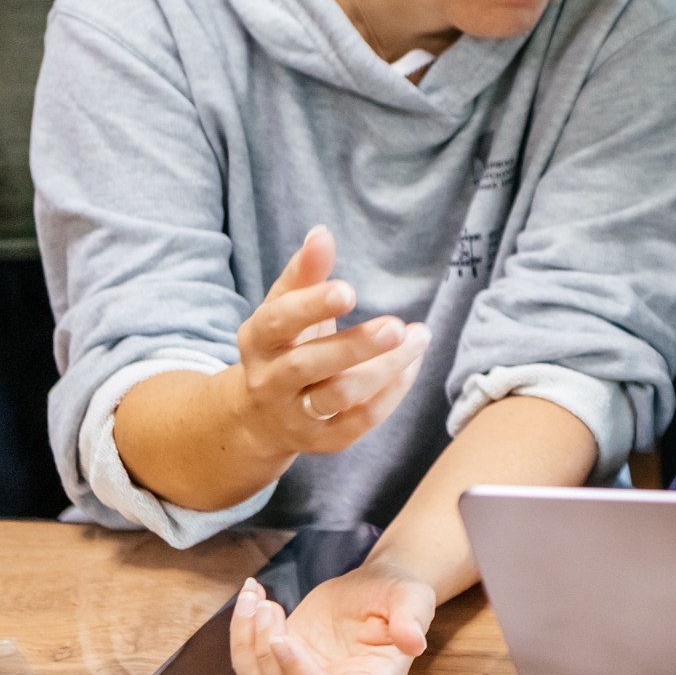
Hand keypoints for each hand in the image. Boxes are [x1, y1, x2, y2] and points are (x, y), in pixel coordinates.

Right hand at [226, 226, 429, 461]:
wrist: (261, 417)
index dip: (311, 306)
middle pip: (308, 364)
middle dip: (355, 345)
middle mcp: (270, 381)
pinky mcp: (322, 441)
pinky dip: (391, 394)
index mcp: (257, 340)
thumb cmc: (284, 347)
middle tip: (396, 326)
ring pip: (340, 395)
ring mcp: (295, 415)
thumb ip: (305, 274)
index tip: (348, 290)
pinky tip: (411, 365)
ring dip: (385, 368)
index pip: (279, 322)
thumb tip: (321, 233)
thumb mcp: (284, 309)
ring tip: (418, 337)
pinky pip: (360, 421)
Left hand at [229, 566, 436, 674]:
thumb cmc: (395, 595)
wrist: (371, 591)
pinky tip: (250, 602)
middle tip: (267, 607)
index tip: (282, 639)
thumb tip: (414, 643)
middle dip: (269, 655)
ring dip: (247, 648)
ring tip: (256, 600)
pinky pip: (250, 673)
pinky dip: (240, 639)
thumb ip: (413, 618)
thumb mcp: (411, 596)